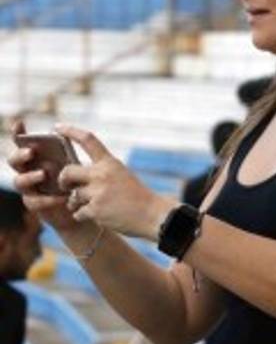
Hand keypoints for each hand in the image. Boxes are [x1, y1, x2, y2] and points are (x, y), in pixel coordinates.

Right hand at [9, 120, 79, 232]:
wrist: (78, 206)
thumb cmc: (73, 180)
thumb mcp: (73, 165)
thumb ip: (65, 155)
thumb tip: (66, 138)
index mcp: (34, 157)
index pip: (20, 142)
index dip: (17, 133)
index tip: (19, 123)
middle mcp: (26, 170)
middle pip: (14, 161)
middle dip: (20, 155)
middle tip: (31, 152)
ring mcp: (28, 188)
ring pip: (19, 181)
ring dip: (30, 177)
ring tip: (43, 174)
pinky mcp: (33, 204)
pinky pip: (34, 201)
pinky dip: (47, 199)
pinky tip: (60, 197)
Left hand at [55, 124, 174, 239]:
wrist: (152, 215)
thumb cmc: (137, 197)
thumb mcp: (122, 175)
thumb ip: (102, 171)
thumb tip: (77, 176)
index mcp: (110, 163)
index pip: (87, 139)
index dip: (70, 131)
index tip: (56, 127)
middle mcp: (102, 175)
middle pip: (68, 171)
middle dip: (63, 180)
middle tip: (65, 186)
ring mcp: (98, 193)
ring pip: (73, 196)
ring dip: (76, 203)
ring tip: (89, 206)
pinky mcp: (96, 210)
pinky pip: (78, 212)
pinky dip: (82, 216)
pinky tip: (95, 216)